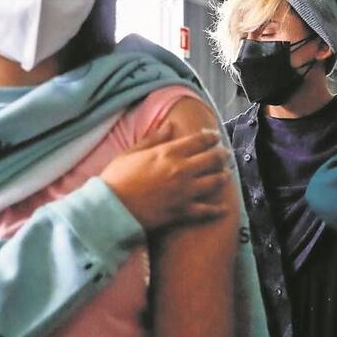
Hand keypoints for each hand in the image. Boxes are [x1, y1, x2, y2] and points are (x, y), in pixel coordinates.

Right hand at [101, 124, 231, 231]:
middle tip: (225, 154)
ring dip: (223, 176)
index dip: (211, 137)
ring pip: (214, 182)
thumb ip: (154, 139)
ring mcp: (185, 191)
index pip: (199, 140)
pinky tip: (224, 208)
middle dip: (222, 155)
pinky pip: (206, 210)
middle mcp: (182, 170)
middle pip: (212, 159)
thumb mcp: (132, 152)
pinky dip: (217, 209)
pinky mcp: (183, 211)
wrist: (110, 208)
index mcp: (169, 152)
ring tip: (225, 175)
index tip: (215, 137)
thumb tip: (170, 125)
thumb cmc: (117, 178)